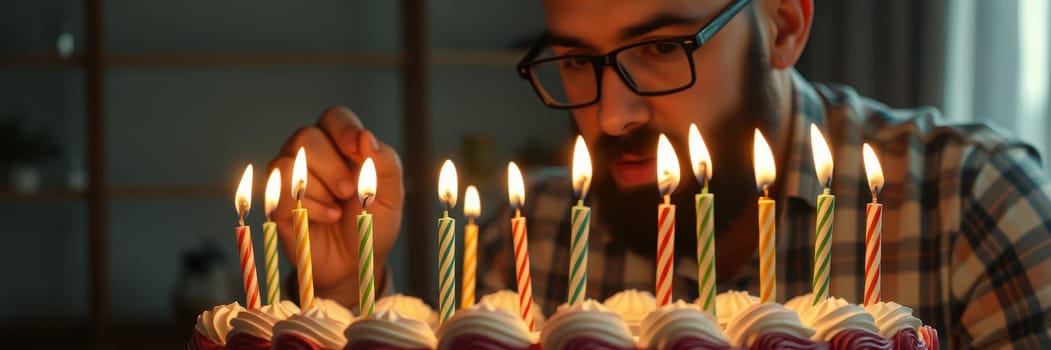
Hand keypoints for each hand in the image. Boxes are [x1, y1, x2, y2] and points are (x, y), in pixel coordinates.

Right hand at [269, 106, 403, 306]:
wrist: (357, 263)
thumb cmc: (372, 223)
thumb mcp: (391, 195)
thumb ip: (386, 163)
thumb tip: (366, 136)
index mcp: (341, 145)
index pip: (334, 117)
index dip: (343, 130)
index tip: (356, 150)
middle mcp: (311, 156)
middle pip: (306, 137)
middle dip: (331, 166)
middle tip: (349, 192)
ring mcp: (291, 178)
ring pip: (289, 162)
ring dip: (319, 188)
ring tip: (338, 208)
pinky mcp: (277, 202)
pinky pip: (281, 191)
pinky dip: (310, 207)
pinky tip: (328, 218)